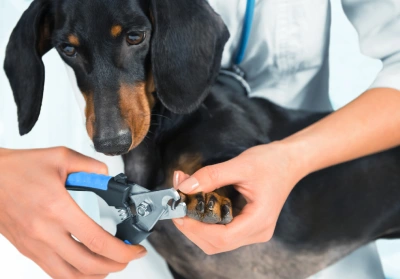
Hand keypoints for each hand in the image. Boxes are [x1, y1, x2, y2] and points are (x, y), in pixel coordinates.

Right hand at [0, 147, 146, 278]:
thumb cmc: (19, 169)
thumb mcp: (61, 157)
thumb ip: (90, 167)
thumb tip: (107, 177)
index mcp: (58, 208)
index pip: (97, 241)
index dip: (122, 251)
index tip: (135, 249)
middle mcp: (45, 232)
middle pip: (88, 265)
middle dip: (116, 265)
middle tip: (128, 256)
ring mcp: (35, 245)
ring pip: (70, 276)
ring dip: (96, 274)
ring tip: (111, 263)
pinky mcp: (28, 249)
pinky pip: (54, 272)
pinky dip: (75, 275)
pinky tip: (86, 266)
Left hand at [172, 142, 305, 253]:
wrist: (289, 161)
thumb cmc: (271, 162)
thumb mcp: (240, 165)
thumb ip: (211, 176)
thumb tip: (184, 187)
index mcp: (259, 221)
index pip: (222, 237)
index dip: (196, 228)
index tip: (179, 212)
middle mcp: (257, 232)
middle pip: (216, 244)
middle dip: (192, 228)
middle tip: (178, 206)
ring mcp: (253, 231)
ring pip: (217, 241)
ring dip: (197, 225)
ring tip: (186, 203)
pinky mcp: (247, 225)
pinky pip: (222, 232)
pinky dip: (205, 222)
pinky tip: (198, 206)